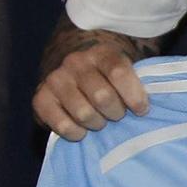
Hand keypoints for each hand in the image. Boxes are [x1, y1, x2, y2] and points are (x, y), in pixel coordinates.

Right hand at [32, 34, 150, 140]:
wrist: (74, 72)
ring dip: (97, 123)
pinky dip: (76, 133)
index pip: (119, 73)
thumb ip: (137, 82)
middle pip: (102, 97)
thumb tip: (146, 107)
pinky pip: (62, 125)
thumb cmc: (109, 77)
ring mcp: (55, 79)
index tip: (141, 110)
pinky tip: (82, 130)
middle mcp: (76, 62)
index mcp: (101, 53)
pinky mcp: (39, 99)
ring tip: (100, 121)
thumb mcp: (125, 70)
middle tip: (117, 115)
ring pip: (84, 113)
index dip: (134, 96)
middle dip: (116, 113)